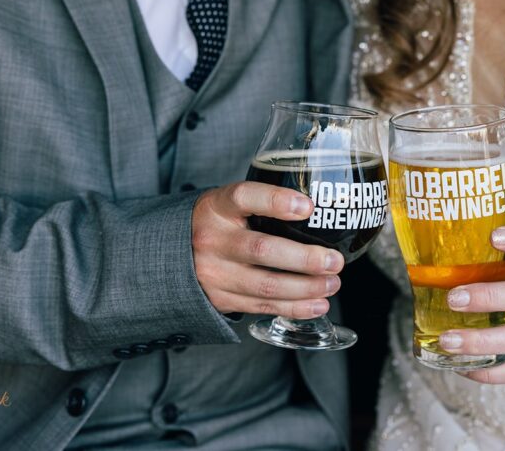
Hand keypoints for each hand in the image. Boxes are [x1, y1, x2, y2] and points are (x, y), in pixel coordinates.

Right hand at [192, 182, 344, 318]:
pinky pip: (262, 306)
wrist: (170, 254)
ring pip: (266, 285)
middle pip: (263, 250)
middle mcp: (212, 239)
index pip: (245, 197)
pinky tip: (318, 304)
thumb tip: (319, 210)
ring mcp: (214, 273)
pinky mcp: (220, 299)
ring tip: (332, 283)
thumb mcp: (228, 204)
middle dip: (305, 259)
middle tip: (334, 261)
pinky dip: (295, 308)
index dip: (276, 201)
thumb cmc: (217, 224)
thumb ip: (262, 205)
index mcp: (217, 207)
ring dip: (306, 288)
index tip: (308, 206)